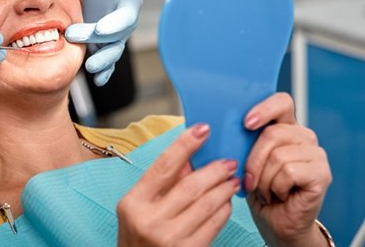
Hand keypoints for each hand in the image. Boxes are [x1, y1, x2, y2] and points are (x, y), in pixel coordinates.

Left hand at [65, 0, 142, 85]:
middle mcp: (123, 23)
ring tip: (90, 68)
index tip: (100, 29)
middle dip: (97, 40)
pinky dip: (104, 73)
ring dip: (103, 62)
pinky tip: (98, 80)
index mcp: (128, 3)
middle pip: (115, 37)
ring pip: (112, 53)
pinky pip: (106, 63)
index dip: (115, 24)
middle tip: (73, 36)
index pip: (125, 17)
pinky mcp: (100, 47)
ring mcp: (112, 38)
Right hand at [117, 124, 240, 245]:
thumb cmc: (138, 239)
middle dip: (214, 170)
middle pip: (191, 185)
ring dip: (224, 188)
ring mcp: (169, 238)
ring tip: (232, 179)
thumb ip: (160, 183)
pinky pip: (213, 225)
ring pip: (207, 204)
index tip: (202, 129)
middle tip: (228, 161)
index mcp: (133, 203)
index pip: (163, 166)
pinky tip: (226, 202)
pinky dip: (223, 209)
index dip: (185, 144)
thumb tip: (188, 157)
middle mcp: (150, 220)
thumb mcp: (138, 209)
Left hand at [243, 93, 331, 245]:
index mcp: (284, 127)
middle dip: (253, 161)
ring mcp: (315, 154)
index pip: (281, 102)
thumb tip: (218, 127)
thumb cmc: (257, 190)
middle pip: (272, 133)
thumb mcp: (243, 160)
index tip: (247, 123)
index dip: (264, 109)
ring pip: (278, 156)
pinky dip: (276, 187)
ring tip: (266, 190)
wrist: (274, 222)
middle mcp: (303, 136)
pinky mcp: (322, 173)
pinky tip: (279, 195)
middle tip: (250, 180)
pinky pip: (289, 172)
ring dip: (263, 179)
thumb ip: (240, 140)